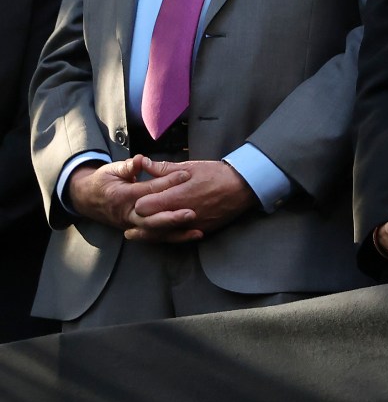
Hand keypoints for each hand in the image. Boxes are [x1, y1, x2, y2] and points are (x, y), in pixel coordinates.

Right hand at [66, 157, 193, 236]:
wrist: (86, 199)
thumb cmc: (103, 182)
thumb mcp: (111, 170)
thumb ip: (128, 166)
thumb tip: (140, 160)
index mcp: (122, 196)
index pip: (147, 190)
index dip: (166, 183)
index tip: (185, 175)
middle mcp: (127, 213)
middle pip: (150, 218)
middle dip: (171, 217)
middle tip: (192, 213)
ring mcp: (132, 224)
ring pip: (155, 231)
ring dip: (176, 232)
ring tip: (197, 231)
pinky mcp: (138, 230)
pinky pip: (157, 236)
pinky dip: (175, 237)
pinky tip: (194, 235)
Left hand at [122, 158, 255, 240]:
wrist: (243, 186)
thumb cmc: (216, 174)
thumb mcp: (190, 167)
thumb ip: (163, 169)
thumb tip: (142, 163)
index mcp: (176, 196)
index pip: (144, 206)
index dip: (138, 203)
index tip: (136, 199)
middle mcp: (181, 214)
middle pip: (149, 224)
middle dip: (139, 221)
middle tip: (129, 222)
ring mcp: (190, 225)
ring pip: (161, 235)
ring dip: (148, 233)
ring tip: (135, 232)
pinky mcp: (199, 231)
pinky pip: (177, 238)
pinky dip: (166, 236)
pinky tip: (158, 234)